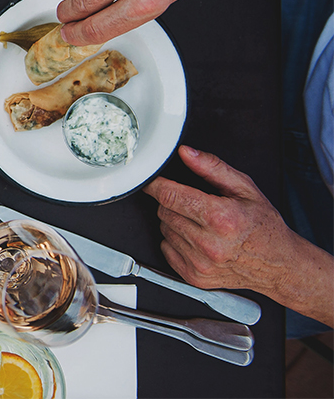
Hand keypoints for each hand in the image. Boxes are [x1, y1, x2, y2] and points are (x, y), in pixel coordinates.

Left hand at [142, 146, 299, 293]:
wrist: (279, 264)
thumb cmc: (263, 226)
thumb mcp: (245, 189)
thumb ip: (212, 167)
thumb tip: (187, 153)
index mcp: (220, 218)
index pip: (170, 195)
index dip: (156, 184)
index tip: (150, 180)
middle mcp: (209, 243)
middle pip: (164, 211)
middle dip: (173, 203)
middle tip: (196, 204)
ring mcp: (200, 262)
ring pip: (164, 229)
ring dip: (176, 222)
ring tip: (202, 223)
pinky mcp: (194, 276)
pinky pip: (167, 249)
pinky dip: (176, 241)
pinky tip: (198, 239)